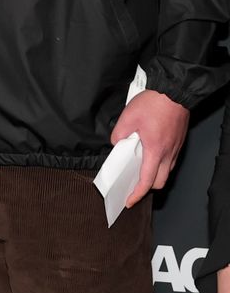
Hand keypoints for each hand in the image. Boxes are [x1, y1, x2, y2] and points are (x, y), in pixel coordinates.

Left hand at [111, 89, 189, 207]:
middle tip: (132, 186)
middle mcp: (168, 153)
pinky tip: (149, 156)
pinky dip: (159, 164)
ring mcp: (175, 148)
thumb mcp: (128, 117)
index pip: (147, 180)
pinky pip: (169, 160)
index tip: (130, 200)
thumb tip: (116, 143)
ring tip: (138, 171)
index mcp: (155, 150)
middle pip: (159, 181)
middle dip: (146, 187)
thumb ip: (119, 133)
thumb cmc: (153, 104)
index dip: (137, 193)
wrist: (174, 92)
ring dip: (154, 175)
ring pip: (166, 171)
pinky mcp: (178, 142)